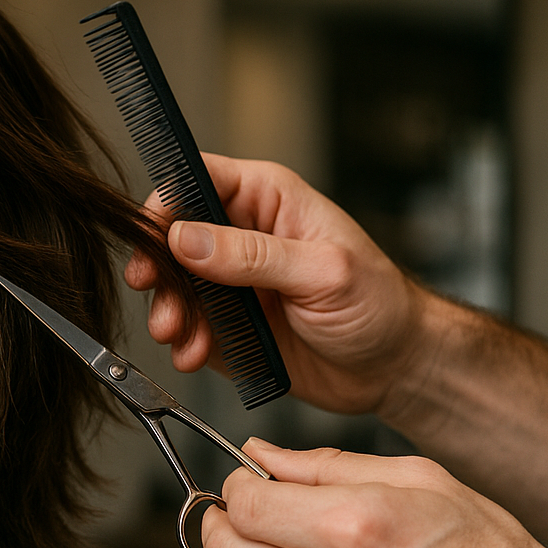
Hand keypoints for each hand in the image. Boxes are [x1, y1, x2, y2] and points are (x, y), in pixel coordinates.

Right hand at [124, 153, 434, 415]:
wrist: (395, 368)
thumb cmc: (380, 305)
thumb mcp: (322, 271)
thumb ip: (252, 255)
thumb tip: (186, 238)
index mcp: (269, 200)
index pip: (199, 179)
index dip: (167, 201)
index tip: (152, 236)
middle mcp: (245, 237)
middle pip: (174, 235)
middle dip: (158, 265)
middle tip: (153, 289)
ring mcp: (234, 283)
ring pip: (176, 286)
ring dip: (168, 310)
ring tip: (177, 333)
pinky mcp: (230, 326)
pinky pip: (190, 327)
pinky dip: (184, 342)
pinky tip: (195, 354)